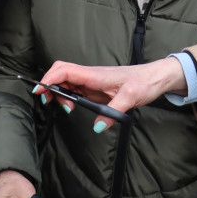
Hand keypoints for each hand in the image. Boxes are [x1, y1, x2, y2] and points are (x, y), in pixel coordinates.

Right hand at [37, 58, 187, 132]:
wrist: (155, 77)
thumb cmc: (144, 82)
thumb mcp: (131, 98)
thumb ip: (113, 113)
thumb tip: (98, 127)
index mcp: (94, 75)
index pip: (64, 70)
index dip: (49, 79)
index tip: (41, 91)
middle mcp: (90, 76)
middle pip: (60, 74)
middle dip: (50, 87)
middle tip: (51, 104)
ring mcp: (91, 82)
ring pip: (66, 82)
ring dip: (60, 94)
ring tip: (68, 109)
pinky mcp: (95, 89)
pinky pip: (75, 90)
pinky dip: (68, 98)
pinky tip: (73, 107)